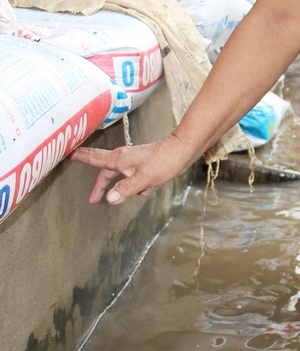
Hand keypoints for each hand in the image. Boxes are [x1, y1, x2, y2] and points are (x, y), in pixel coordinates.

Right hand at [71, 132, 194, 205]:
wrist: (182, 150)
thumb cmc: (165, 161)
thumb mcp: (144, 178)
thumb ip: (126, 188)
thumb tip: (109, 199)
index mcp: (119, 159)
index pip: (94, 158)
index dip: (80, 157)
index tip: (65, 153)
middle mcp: (124, 158)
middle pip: (104, 170)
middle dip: (98, 184)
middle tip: (92, 199)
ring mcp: (133, 160)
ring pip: (118, 174)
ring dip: (116, 186)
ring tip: (117, 200)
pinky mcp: (142, 163)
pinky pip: (130, 175)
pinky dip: (132, 185)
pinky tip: (143, 192)